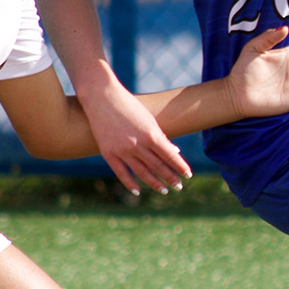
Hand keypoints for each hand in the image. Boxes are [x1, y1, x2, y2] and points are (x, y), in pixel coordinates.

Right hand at [83, 78, 193, 195]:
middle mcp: (137, 144)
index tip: (188, 175)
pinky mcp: (108, 153)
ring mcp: (122, 150)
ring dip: (155, 183)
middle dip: (170, 177)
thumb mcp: (148, 119)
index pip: (170, 156)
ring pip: (142, 172)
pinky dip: (130, 184)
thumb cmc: (129, 105)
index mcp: (151, 134)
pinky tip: (138, 192)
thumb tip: (174, 152)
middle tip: (179, 186)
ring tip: (165, 190)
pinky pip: (121, 173)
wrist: (101, 97)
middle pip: (158, 166)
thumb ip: (160, 137)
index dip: (180, 166)